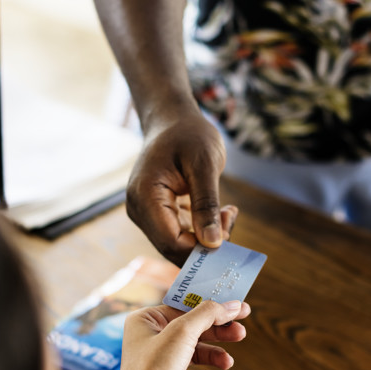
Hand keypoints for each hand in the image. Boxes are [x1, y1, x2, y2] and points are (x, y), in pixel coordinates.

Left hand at [117, 299, 249, 369]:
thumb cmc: (153, 368)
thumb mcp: (183, 332)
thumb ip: (209, 315)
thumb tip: (232, 305)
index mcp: (147, 320)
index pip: (185, 307)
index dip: (212, 307)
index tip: (236, 307)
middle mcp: (150, 339)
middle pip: (193, 329)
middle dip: (218, 333)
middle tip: (240, 333)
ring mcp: (158, 362)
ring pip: (194, 353)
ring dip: (214, 356)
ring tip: (227, 362)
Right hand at [126, 107, 237, 264]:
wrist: (173, 120)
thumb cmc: (188, 134)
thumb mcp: (204, 164)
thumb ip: (207, 204)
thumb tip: (213, 243)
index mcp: (145, 197)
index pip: (170, 242)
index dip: (200, 249)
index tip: (228, 232)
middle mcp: (140, 211)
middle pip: (173, 248)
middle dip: (205, 244)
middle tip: (230, 218)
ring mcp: (147, 215)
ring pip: (179, 245)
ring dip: (207, 236)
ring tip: (228, 211)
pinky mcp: (158, 215)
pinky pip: (181, 234)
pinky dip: (203, 229)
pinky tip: (221, 211)